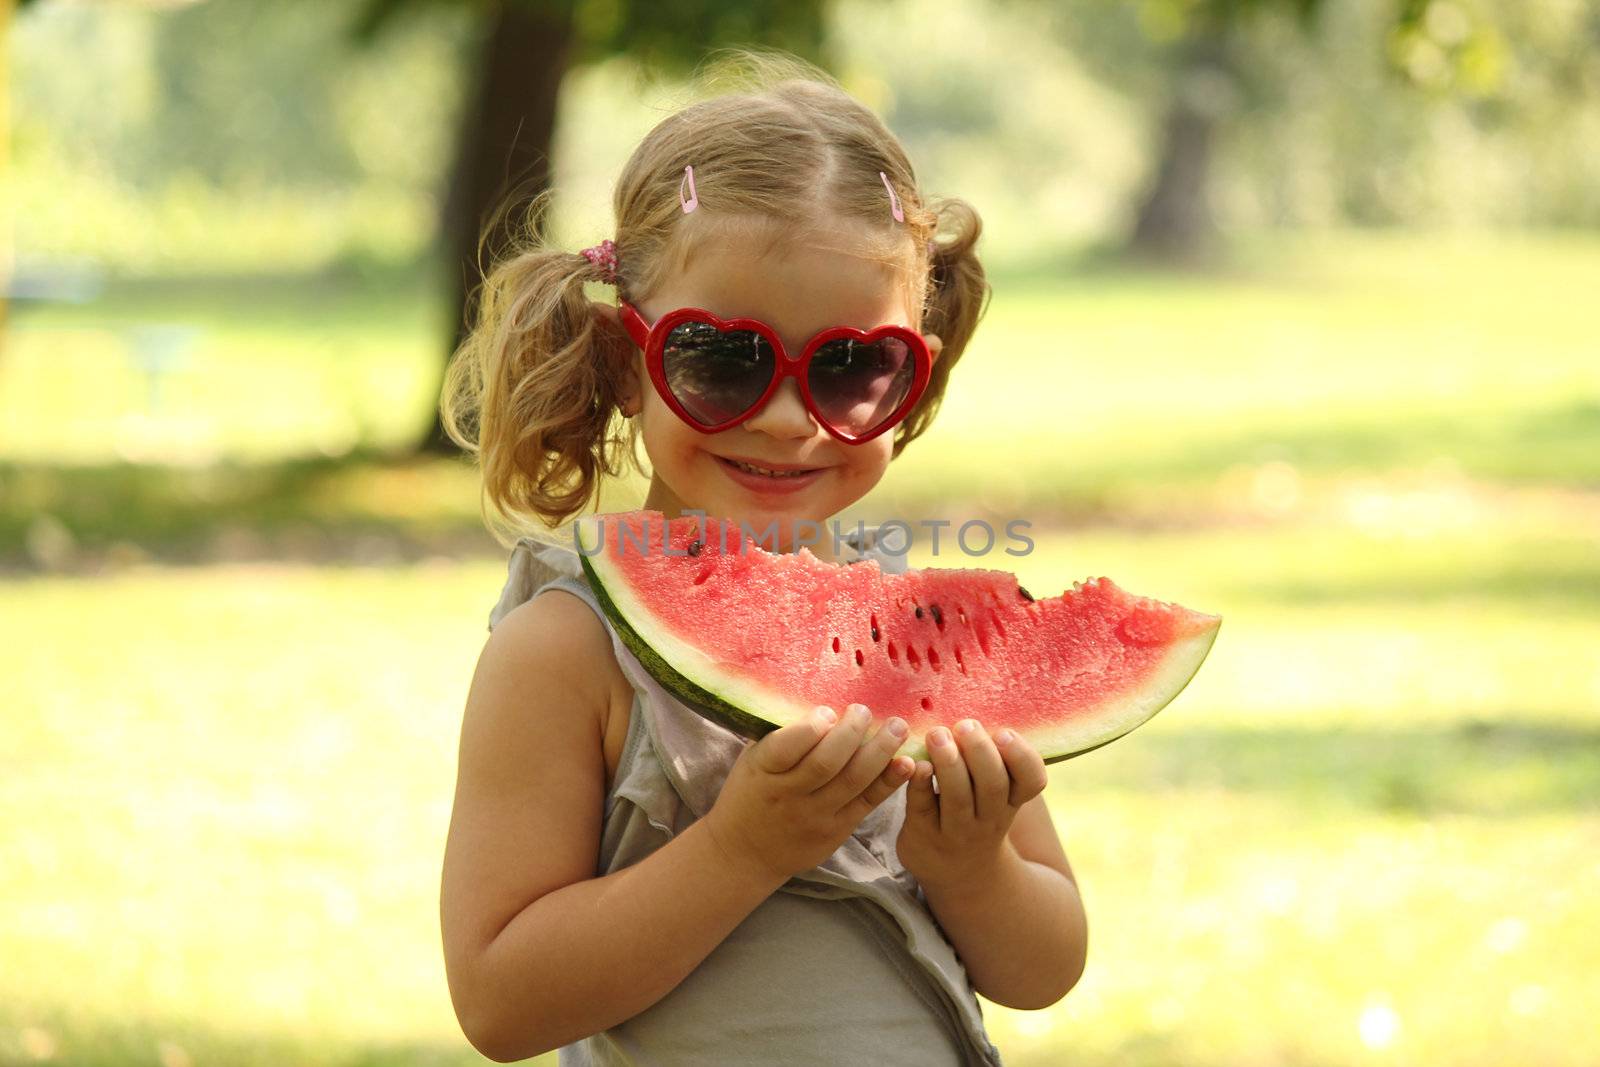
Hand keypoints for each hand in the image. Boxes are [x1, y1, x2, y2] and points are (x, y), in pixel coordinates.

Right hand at [703, 704, 913, 886]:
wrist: (746, 852)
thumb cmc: (750, 793)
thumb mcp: (752, 761)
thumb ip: (780, 736)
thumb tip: (820, 698)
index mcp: (763, 771)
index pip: (785, 749)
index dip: (810, 729)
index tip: (828, 712)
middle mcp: (789, 795)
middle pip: (825, 764)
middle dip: (851, 733)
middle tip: (864, 711)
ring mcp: (815, 815)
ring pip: (852, 782)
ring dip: (880, 752)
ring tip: (898, 727)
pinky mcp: (837, 830)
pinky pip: (867, 803)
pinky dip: (889, 781)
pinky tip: (906, 762)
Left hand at [897, 720, 1048, 889]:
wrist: (962, 877)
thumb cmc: (978, 814)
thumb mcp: (997, 794)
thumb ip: (994, 759)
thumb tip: (980, 698)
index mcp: (1011, 800)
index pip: (1032, 780)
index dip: (1022, 757)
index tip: (1004, 732)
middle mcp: (989, 818)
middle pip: (992, 785)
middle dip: (979, 752)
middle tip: (965, 725)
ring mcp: (956, 830)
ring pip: (957, 798)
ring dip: (948, 763)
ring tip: (937, 734)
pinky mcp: (923, 835)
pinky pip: (922, 808)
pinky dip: (918, 784)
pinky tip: (913, 764)